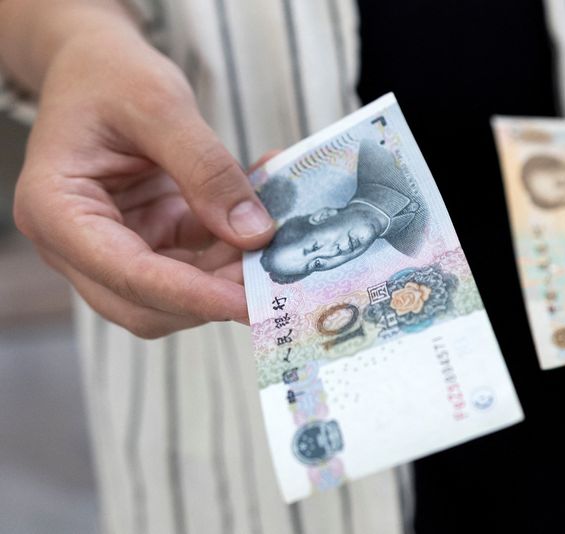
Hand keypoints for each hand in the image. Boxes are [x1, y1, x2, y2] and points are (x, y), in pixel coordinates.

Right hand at [13, 24, 274, 337]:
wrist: (94, 64)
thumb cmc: (109, 75)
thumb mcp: (160, 105)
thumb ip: (206, 169)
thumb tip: (254, 233)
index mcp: (56, 210)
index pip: (127, 274)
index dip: (192, 296)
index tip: (249, 305)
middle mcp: (76, 243)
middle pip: (146, 303)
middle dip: (213, 296)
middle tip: (276, 276)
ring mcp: (112, 247)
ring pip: (176, 294)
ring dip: (230, 276)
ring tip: (278, 237)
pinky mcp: (149, 240)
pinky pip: (196, 263)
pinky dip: (232, 250)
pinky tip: (264, 217)